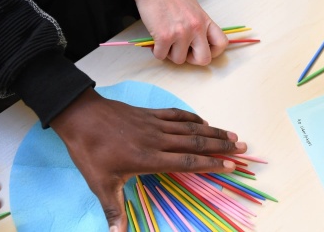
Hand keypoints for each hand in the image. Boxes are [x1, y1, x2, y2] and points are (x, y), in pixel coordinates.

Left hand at [50, 88, 247, 231]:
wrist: (81, 117)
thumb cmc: (91, 152)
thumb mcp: (100, 183)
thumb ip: (113, 209)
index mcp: (149, 159)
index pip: (187, 162)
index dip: (211, 164)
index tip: (231, 166)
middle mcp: (157, 140)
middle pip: (195, 143)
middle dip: (220, 146)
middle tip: (242, 147)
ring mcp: (155, 125)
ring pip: (190, 128)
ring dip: (212, 131)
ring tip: (232, 135)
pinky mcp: (150, 114)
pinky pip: (176, 115)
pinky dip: (193, 118)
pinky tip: (204, 121)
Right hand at [122, 0, 226, 64]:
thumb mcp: (194, 8)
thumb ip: (199, 24)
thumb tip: (199, 41)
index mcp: (205, 21)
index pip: (221, 43)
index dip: (213, 52)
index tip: (201, 50)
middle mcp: (196, 28)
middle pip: (203, 59)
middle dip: (191, 59)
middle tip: (182, 51)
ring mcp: (181, 33)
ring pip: (179, 60)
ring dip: (170, 54)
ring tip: (165, 42)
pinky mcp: (164, 37)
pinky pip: (161, 56)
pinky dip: (157, 51)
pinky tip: (155, 41)